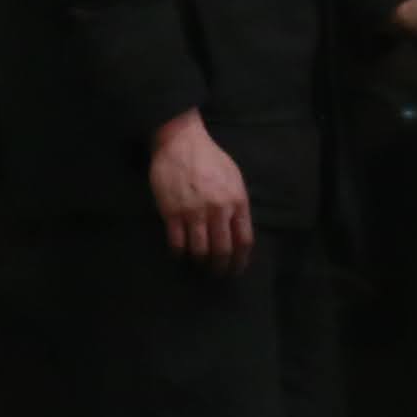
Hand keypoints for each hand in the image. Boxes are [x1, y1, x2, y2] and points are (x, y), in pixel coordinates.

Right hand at [147, 111, 253, 272]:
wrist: (181, 143)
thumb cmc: (210, 159)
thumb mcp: (234, 179)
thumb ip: (237, 205)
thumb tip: (238, 230)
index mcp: (237, 202)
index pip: (244, 240)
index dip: (241, 260)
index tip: (236, 269)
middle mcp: (218, 210)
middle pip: (223, 250)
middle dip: (221, 267)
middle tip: (217, 274)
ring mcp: (194, 212)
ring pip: (200, 250)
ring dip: (200, 262)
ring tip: (198, 264)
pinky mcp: (172, 212)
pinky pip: (177, 243)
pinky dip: (179, 253)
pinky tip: (179, 254)